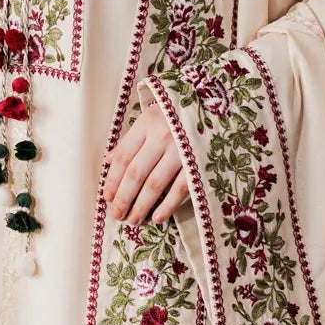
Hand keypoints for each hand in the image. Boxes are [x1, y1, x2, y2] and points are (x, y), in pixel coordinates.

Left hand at [103, 102, 188, 226]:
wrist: (218, 104)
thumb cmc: (180, 113)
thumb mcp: (152, 117)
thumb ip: (131, 139)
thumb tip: (110, 161)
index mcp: (148, 122)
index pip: (124, 156)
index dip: (113, 179)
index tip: (106, 196)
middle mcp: (164, 136)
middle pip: (136, 173)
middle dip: (124, 197)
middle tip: (117, 214)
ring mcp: (182, 150)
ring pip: (155, 184)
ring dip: (141, 205)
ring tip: (133, 220)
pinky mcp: (199, 163)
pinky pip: (180, 189)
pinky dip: (167, 206)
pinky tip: (157, 218)